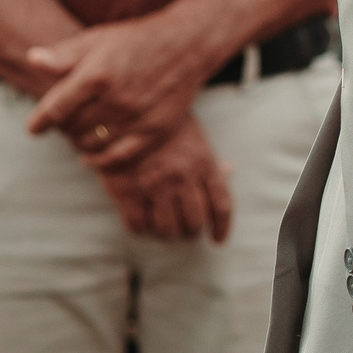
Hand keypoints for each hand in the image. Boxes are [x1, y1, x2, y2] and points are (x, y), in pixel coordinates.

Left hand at [25, 13, 216, 167]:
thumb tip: (31, 59)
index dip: (40, 121)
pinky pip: (117, 157)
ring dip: (79, 142)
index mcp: (98, 74)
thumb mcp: (97, 39)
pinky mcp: (154, 131)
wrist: (187, 45)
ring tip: (80, 132)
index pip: (56, 108)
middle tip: (65, 122)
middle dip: (63, 127)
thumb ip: (63, 54)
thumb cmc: (136, 40)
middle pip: (72, 128)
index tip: (34, 128)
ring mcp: (137, 117)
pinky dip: (99, 160)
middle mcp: (117, 98)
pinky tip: (91, 155)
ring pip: (92, 144)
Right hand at [95, 117, 231, 242]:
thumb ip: (209, 158)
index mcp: (203, 162)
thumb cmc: (165, 125)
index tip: (218, 240)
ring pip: (167, 229)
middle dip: (190, 231)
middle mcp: (181, 175)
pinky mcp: (126, 190)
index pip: (221, 205)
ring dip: (167, 233)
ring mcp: (153, 184)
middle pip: (195, 222)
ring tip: (164, 227)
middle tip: (184, 230)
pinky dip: (141, 229)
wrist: (124, 112)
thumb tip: (229, 172)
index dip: (222, 228)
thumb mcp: (194, 135)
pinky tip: (142, 222)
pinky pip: (137, 225)